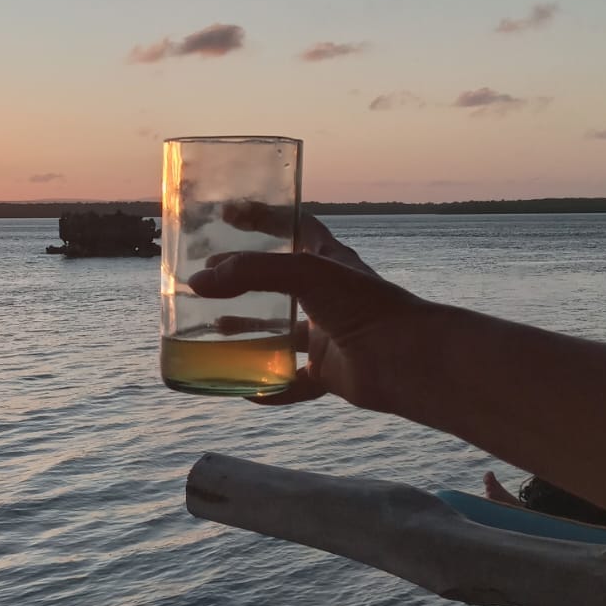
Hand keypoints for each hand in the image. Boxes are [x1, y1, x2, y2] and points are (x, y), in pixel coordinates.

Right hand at [190, 212, 434, 408]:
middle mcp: (328, 295)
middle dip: (242, 278)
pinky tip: (243, 390)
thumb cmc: (365, 306)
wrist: (407, 359)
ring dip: (248, 331)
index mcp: (329, 261)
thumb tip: (198, 283)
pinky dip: (267, 388)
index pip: (293, 226)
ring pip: (281, 332)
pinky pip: (292, 381)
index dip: (262, 216)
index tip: (228, 214)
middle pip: (278, 280)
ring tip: (213, 329)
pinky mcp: (330, 371)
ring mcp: (329, 333)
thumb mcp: (306, 274)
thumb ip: (251, 272)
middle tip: (207, 276)